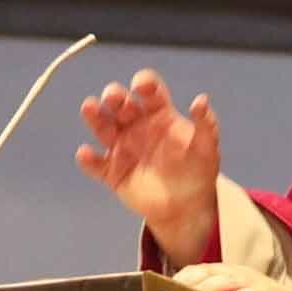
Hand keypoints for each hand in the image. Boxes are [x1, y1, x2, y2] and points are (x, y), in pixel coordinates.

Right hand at [76, 70, 221, 267]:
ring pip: (104, 128)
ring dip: (95, 116)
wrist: (186, 206)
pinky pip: (97, 165)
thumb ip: (205, 123)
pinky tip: (85, 154)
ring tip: (88, 107)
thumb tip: (200, 100)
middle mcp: (137, 127)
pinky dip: (89, 160)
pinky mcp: (113, 172)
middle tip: (112, 96)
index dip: (144, 84)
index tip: (141, 86)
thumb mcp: (207, 146)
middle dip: (115, 96)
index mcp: (160, 115)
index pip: (150, 92)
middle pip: (121, 104)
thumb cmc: (198, 171)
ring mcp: (123, 149)